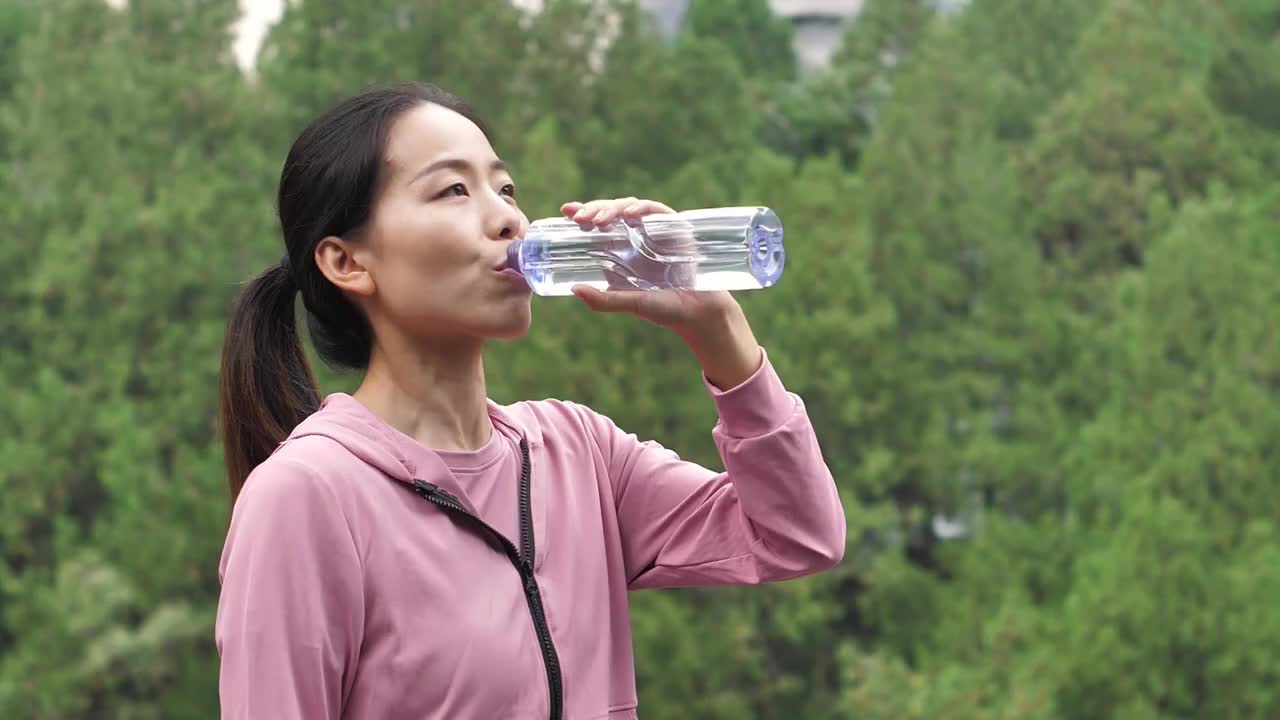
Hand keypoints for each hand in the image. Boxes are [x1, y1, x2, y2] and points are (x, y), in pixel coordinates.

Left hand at [562, 198, 763, 388]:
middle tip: (579, 217)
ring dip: (612, 208)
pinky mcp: (675, 229)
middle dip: (593, 209)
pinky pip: (657, 212)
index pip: (598, 224)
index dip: (582, 212)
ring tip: (598, 219)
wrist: (700, 315)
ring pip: (630, 207)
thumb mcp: (631, 304)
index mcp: (622, 249)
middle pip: (611, 211)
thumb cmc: (665, 310)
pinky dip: (642, 209)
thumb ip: (604, 300)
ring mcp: (656, 230)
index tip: (565, 210)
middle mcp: (637, 236)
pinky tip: (629, 216)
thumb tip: (575, 290)